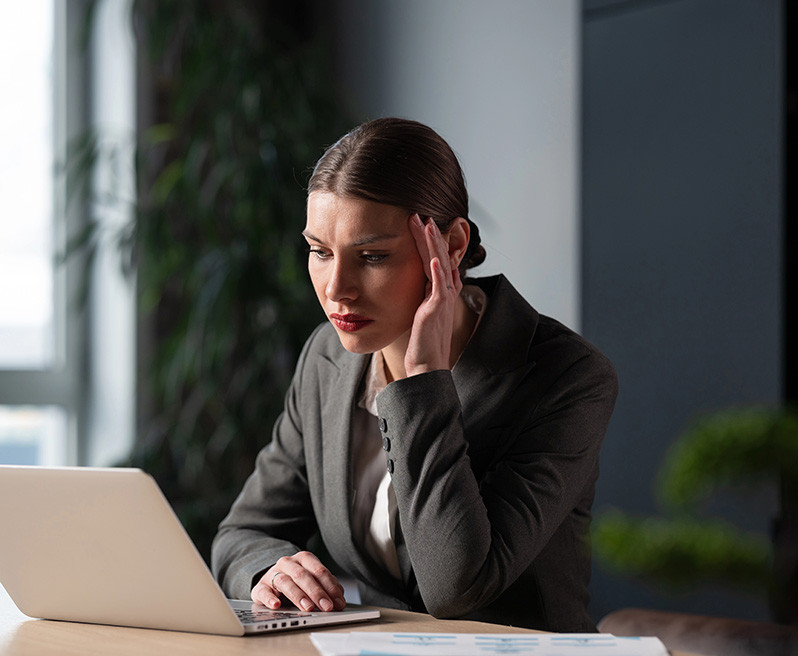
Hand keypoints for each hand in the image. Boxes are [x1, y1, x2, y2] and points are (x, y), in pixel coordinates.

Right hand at [251, 551, 345, 611]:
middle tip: (326, 607)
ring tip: (308, 608)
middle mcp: (288, 563)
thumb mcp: (312, 580)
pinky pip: (263, 591)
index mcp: (304, 558)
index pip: (319, 571)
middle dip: (317, 592)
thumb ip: (326, 587)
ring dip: (298, 596)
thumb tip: (339, 600)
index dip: (330, 587)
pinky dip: (269, 598)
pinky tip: (276, 605)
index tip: (338, 602)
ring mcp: (272, 574)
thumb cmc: (296, 581)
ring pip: (285, 582)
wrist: (271, 579)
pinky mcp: (260, 587)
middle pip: (303, 576)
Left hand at [405, 214, 462, 376]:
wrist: (428, 366)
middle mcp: (445, 292)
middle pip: (439, 256)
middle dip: (429, 235)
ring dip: (433, 244)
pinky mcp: (436, 310)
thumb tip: (407, 286)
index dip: (429, 241)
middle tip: (419, 214)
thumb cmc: (422, 344)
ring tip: (426, 224)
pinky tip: (433, 257)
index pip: (435, 259)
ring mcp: (442, 300)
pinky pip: (439, 287)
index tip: (420, 223)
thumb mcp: (419, 314)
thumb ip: (418, 298)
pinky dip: (436, 271)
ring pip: (439, 265)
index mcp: (440, 292)